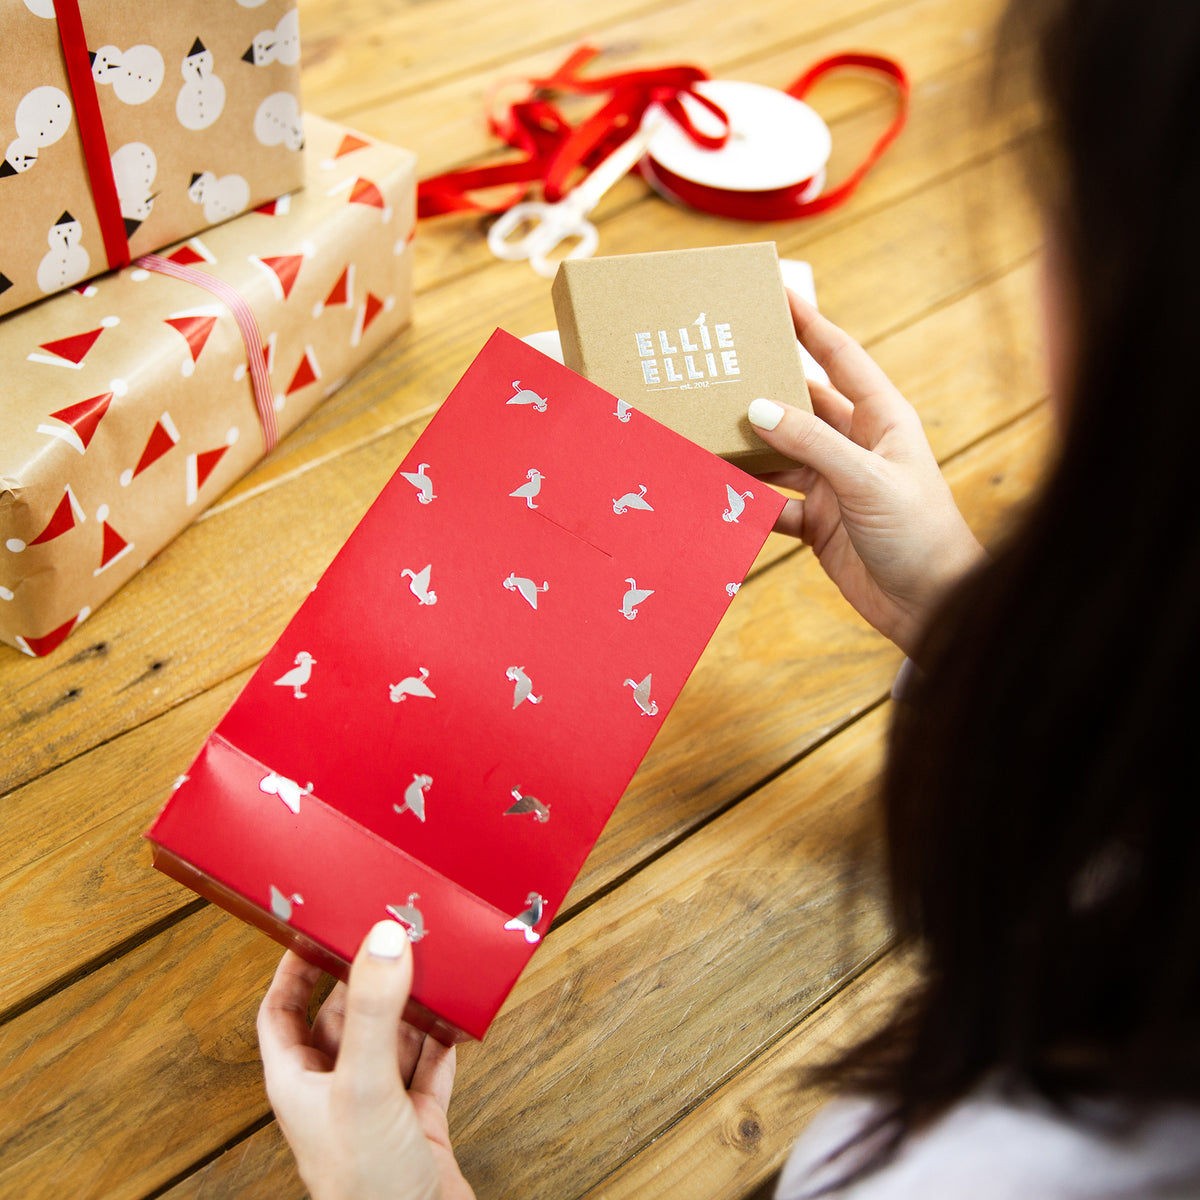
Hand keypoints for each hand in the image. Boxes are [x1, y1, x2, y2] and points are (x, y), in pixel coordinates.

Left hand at [257, 921, 475, 1199]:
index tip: (317, 927)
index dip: (293, 968)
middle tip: (392, 936)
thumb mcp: (365, 1085)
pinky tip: (456, 1017)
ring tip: (432, 967)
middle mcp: (335, 1090)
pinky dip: (443, 1040)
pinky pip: (430, 1066)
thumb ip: (374, 1012)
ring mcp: (378, 1106)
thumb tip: (383, 940)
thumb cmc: (366, 1188)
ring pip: (391, 1037)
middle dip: (368, 978)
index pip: (281, 1010)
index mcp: (299, 1082)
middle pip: (346, 1016)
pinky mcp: (419, 1122)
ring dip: (411, 1006)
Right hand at [749, 292, 984, 657]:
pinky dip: (747, 502)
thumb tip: (757, 408)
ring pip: (779, 455)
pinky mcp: (816, 524)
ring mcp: (833, 485)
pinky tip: (719, 496)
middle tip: (715, 369)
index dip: (808, 323)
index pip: (839, 358)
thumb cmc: (920, 534)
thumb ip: (812, 444)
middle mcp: (855, 445)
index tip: (774, 292)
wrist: (931, 606)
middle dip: (760, 388)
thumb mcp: (866, 481)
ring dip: (747, 449)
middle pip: (798, 405)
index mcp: (881, 419)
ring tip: (701, 432)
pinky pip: (772, 503)